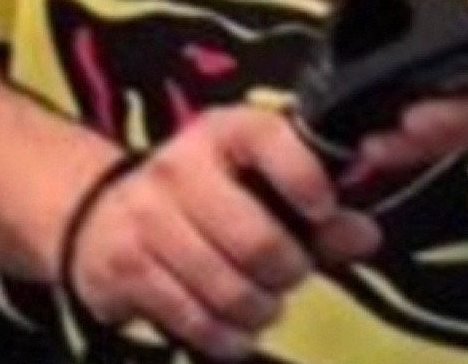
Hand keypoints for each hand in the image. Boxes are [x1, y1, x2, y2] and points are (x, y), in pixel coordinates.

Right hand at [65, 107, 380, 360]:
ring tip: (265, 306)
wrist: (100, 215)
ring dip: (260, 310)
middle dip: (288, 272)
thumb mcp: (257, 184)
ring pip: (226, 288)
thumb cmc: (202, 196)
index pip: (270, 139)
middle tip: (292, 276)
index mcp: (223, 131)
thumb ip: (318, 213)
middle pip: (256, 239)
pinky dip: (225, 336)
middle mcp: (182, 167)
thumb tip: (367, 235)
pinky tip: (235, 330)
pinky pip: (192, 319)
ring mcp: (149, 218)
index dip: (305, 180)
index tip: (324, 212)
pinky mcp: (128, 269)